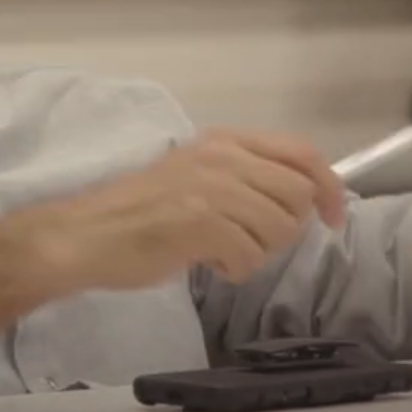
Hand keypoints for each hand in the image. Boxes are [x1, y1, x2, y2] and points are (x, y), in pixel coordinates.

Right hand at [14, 128, 346, 293]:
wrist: (82, 236)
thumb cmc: (133, 212)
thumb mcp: (192, 175)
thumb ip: (241, 176)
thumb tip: (301, 199)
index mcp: (220, 141)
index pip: (300, 153)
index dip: (328, 187)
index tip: (330, 217)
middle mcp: (220, 157)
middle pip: (297, 195)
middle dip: (283, 229)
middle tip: (247, 242)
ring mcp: (211, 188)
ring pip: (279, 229)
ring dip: (256, 252)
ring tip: (218, 252)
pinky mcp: (201, 223)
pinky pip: (250, 256)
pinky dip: (233, 270)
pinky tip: (203, 262)